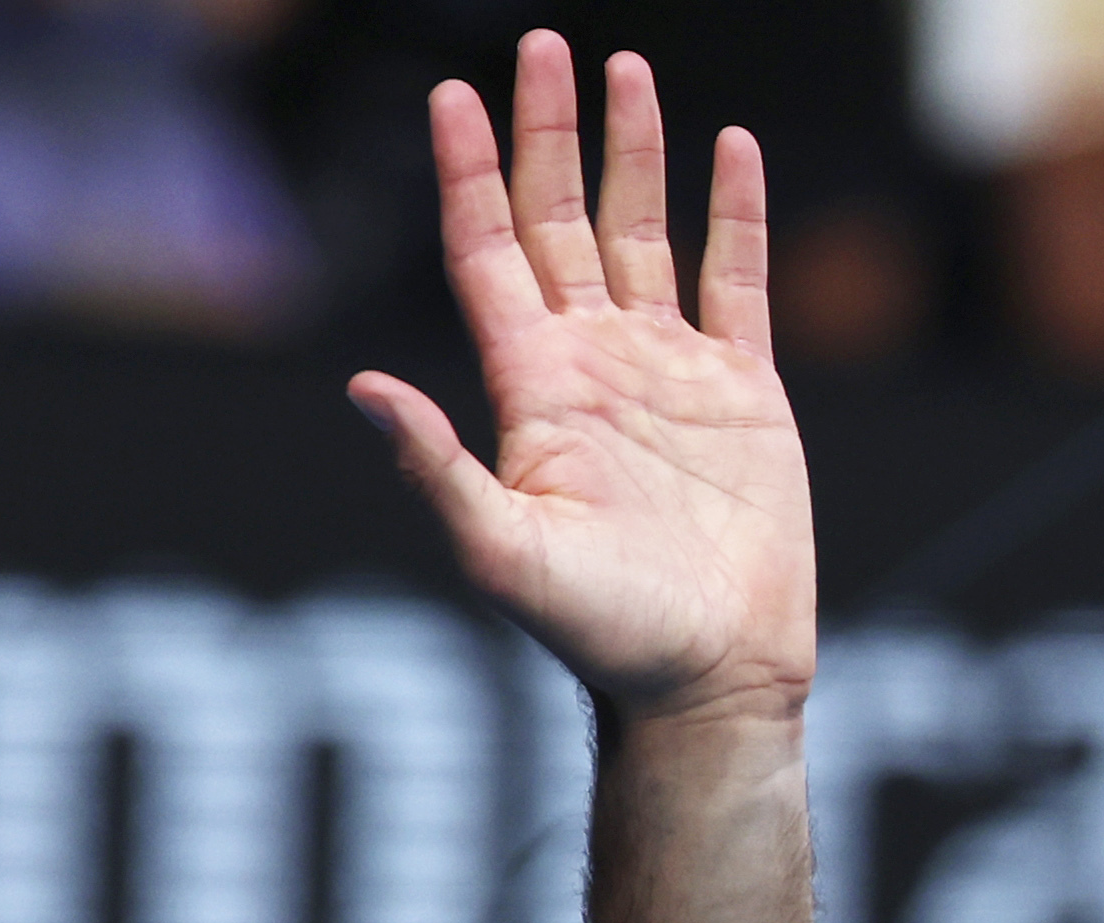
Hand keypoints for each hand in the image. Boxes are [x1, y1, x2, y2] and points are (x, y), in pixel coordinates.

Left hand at [352, 36, 817, 729]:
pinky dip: (736, 211)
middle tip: (538, 47)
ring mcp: (667, 371)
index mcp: (531, 389)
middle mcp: (592, 364)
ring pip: (644, 232)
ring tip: (623, 70)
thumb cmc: (601, 633)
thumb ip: (436, 467)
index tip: (451, 93)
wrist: (707, 678)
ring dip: (632, 152)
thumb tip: (361, 387)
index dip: (467, 172)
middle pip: (559, 220)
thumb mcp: (502, 552)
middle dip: (545, 134)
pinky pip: (737, 278)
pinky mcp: (742, 390)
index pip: (488, 252)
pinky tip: (728, 148)